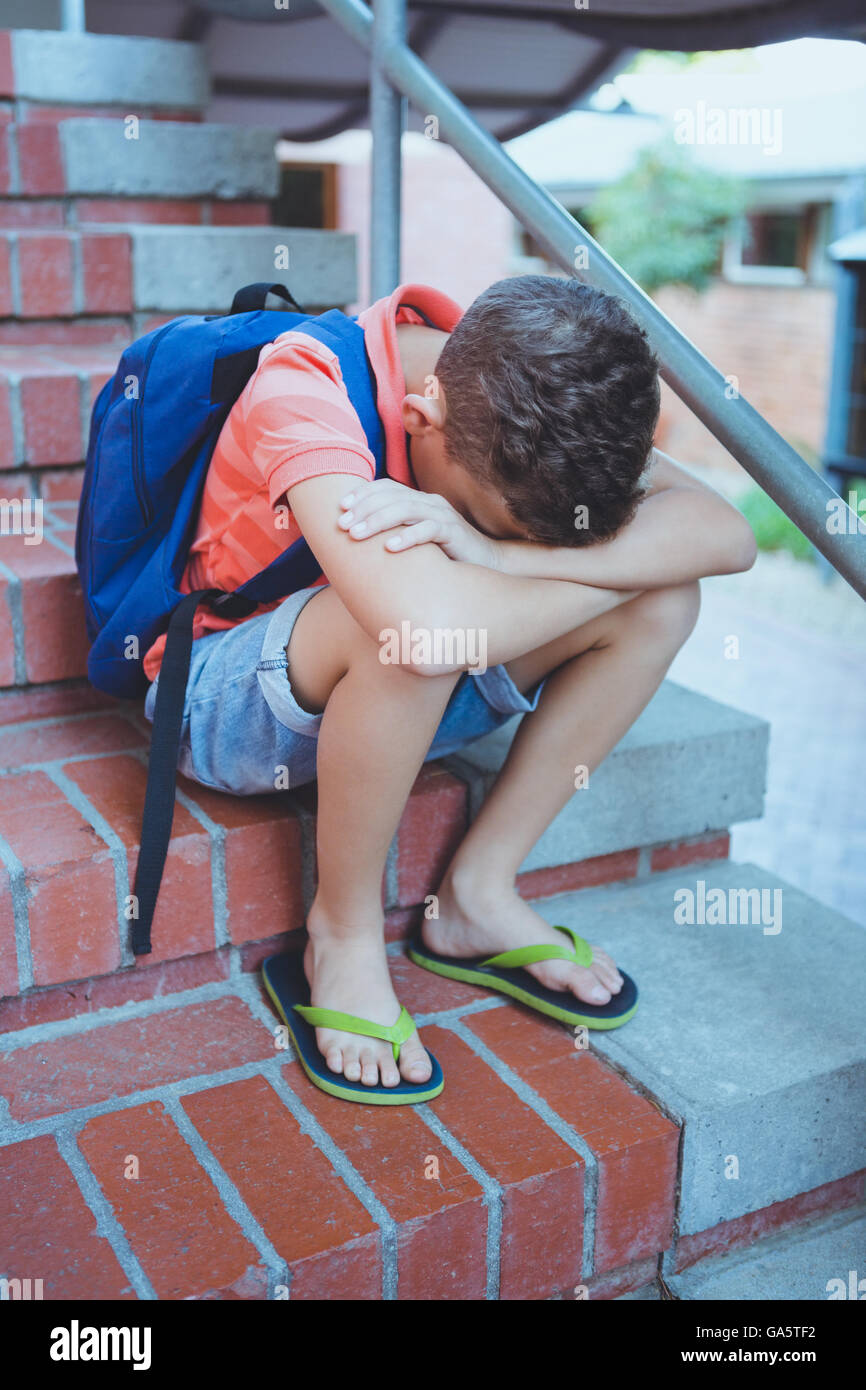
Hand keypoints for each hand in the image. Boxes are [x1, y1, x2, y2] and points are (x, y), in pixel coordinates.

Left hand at [338, 478, 502, 569]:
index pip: (386, 487)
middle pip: (391, 497)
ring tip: (357, 535)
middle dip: (364, 509)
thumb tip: (359, 537)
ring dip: (378, 521)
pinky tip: (389, 548)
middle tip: (343, 525)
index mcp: (418, 500)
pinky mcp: (454, 532)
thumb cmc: (443, 553)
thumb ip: (394, 531)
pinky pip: (428, 530)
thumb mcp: (415, 538)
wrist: (485, 561)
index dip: (362, 494)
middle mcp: (429, 502)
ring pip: (406, 509)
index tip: (341, 507)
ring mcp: (442, 515)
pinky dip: (408, 537)